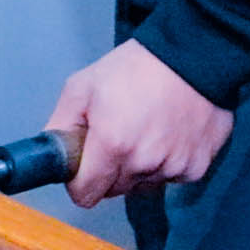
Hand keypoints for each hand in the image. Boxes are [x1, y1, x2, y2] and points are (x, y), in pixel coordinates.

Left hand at [45, 41, 231, 202]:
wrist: (194, 54)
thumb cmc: (138, 66)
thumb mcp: (83, 86)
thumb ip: (60, 124)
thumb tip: (52, 152)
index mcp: (112, 144)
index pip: (85, 195)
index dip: (79, 182)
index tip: (82, 166)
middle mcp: (143, 163)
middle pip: (114, 190)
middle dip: (108, 170)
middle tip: (116, 135)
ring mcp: (174, 168)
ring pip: (143, 184)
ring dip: (139, 166)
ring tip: (145, 129)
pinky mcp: (196, 167)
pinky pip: (171, 177)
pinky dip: (166, 162)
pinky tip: (168, 133)